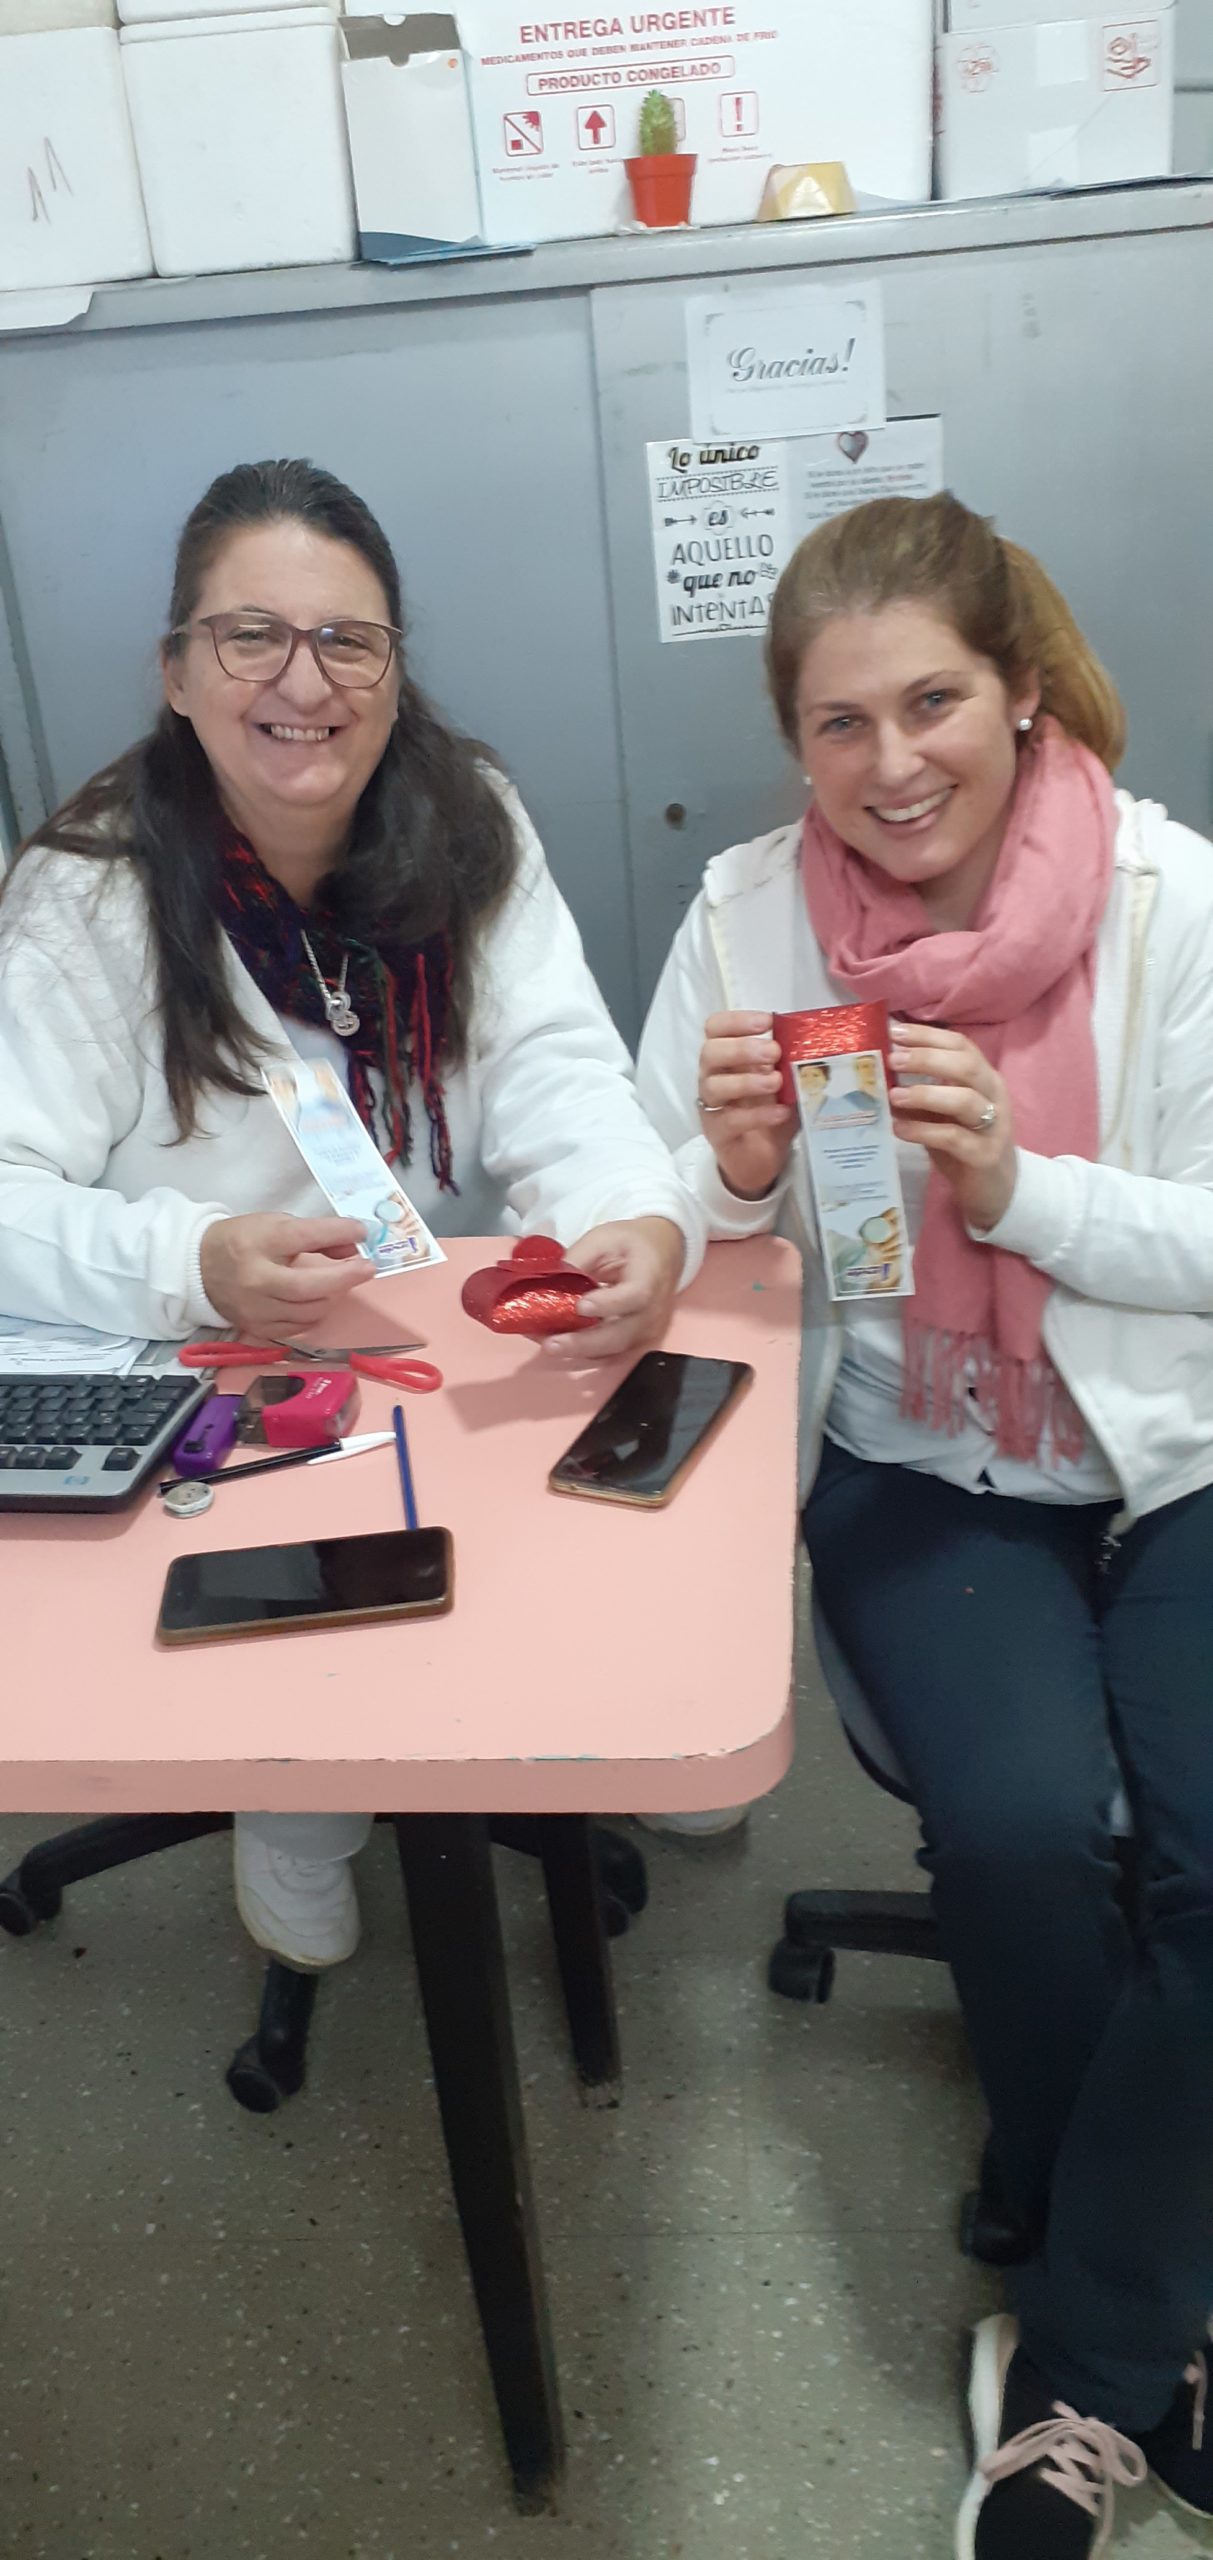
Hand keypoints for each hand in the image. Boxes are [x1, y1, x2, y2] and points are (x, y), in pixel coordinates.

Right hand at [198, 1213, 375, 1337]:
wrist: (199, 1267)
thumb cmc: (243, 1241)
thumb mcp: (275, 1225)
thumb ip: (316, 1234)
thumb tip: (353, 1244)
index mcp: (258, 1243)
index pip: (305, 1237)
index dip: (339, 1232)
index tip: (361, 1231)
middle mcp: (255, 1279)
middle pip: (310, 1286)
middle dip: (345, 1277)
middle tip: (367, 1268)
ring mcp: (256, 1308)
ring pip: (310, 1310)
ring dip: (331, 1296)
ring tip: (336, 1282)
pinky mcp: (257, 1328)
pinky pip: (299, 1327)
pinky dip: (313, 1313)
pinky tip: (315, 1300)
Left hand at [563, 1216, 684, 1359]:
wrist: (664, 1254)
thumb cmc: (633, 1244)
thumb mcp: (604, 1238)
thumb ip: (579, 1258)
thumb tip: (550, 1280)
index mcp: (650, 1277)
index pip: (635, 1296)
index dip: (608, 1304)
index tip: (579, 1306)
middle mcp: (653, 1310)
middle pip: (621, 1334)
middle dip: (583, 1342)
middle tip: (551, 1344)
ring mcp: (646, 1329)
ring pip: (613, 1348)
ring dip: (579, 1350)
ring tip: (549, 1345)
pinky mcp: (636, 1339)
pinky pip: (609, 1349)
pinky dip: (584, 1350)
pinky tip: (560, 1343)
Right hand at [696, 1011, 796, 1200]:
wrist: (762, 1159)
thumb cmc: (771, 1113)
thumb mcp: (786, 1083)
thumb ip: (793, 1063)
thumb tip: (821, 1041)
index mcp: (728, 1057)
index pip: (716, 1028)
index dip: (736, 1021)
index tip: (766, 1021)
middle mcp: (713, 1077)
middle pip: (710, 1052)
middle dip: (742, 1048)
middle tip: (774, 1051)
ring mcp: (712, 1105)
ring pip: (714, 1086)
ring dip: (747, 1080)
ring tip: (776, 1081)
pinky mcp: (718, 1133)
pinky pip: (730, 1120)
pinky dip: (757, 1115)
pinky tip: (780, 1112)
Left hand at [888, 1024, 1016, 1232]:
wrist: (995, 1189)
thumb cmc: (965, 1144)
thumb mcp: (942, 1114)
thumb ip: (921, 1093)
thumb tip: (881, 1073)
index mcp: (984, 1079)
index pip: (961, 1045)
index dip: (929, 1036)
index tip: (896, 1032)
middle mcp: (993, 1096)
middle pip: (966, 1065)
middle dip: (927, 1058)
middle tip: (893, 1059)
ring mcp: (994, 1125)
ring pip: (964, 1100)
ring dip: (926, 1094)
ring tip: (894, 1096)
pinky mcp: (984, 1155)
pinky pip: (954, 1138)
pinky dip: (924, 1131)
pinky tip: (900, 1129)